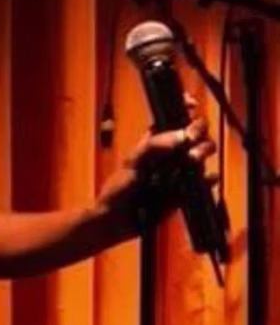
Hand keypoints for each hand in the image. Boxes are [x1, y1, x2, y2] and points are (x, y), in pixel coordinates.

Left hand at [96, 95, 217, 235]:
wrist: (116, 220)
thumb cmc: (118, 188)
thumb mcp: (132, 162)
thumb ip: (155, 146)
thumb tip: (183, 136)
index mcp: (156, 141)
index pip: (176, 117)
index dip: (187, 107)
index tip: (192, 104)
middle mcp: (172, 153)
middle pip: (197, 132)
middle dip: (198, 130)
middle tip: (191, 137)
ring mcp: (180, 171)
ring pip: (203, 153)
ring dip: (203, 151)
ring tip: (192, 159)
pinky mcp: (186, 191)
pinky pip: (205, 182)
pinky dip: (208, 180)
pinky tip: (204, 180)